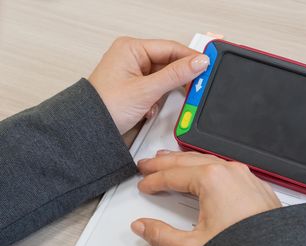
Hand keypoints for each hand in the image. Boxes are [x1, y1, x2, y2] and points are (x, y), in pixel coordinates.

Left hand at [89, 37, 208, 133]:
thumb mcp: (146, 89)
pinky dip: (159, 99)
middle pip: (169, 62)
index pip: (170, 48)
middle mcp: (132, 58)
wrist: (91, 130)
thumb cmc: (105, 106)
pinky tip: (153, 108)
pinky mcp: (136, 88)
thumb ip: (175, 75)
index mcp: (131, 48)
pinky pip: (157, 89)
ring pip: (164, 78)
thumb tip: (198, 62)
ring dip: (167, 91)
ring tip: (164, 101)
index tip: (208, 65)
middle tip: (196, 86)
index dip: (190, 57)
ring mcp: (134, 73)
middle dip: (180, 77)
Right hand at [131, 151, 281, 245]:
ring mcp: (243, 175)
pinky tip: (201, 169)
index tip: (143, 184)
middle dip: (164, 162)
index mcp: (212, 179)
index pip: (173, 175)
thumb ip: (162, 236)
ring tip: (168, 160)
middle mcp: (229, 171)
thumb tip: (142, 227)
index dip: (154, 180)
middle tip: (147, 165)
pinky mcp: (253, 183)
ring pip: (206, 160)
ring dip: (184, 160)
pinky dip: (205, 165)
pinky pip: (223, 166)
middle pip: (187, 161)